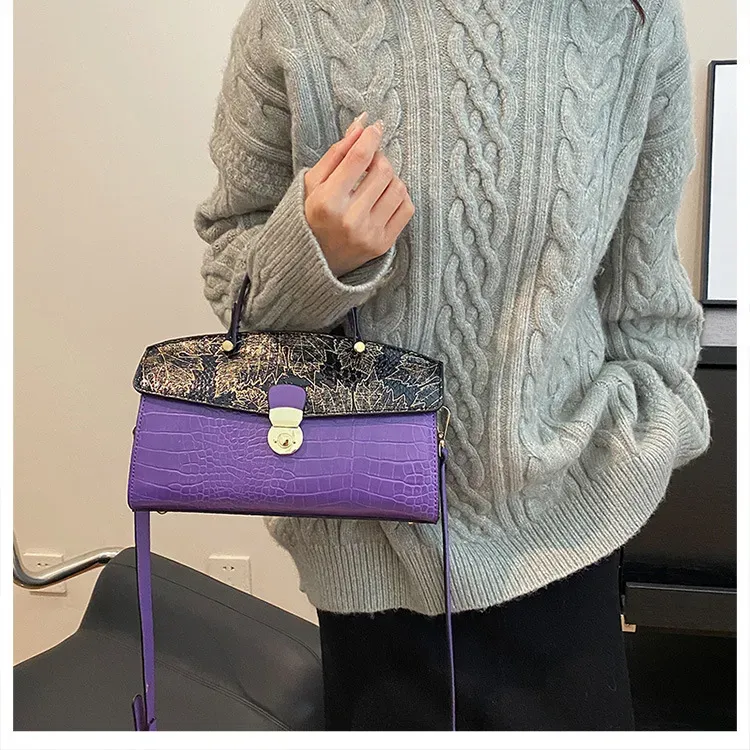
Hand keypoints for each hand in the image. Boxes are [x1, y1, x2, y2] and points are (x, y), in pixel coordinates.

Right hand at [303, 114, 414, 277]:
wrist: (314, 262)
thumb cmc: (312, 216)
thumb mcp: (313, 183)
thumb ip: (337, 152)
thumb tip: (362, 124)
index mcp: (327, 202)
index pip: (358, 158)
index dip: (370, 137)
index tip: (374, 128)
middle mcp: (350, 219)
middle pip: (383, 170)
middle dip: (379, 158)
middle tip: (370, 160)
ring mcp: (370, 234)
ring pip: (399, 188)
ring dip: (390, 177)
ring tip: (375, 181)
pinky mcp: (383, 244)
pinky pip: (407, 208)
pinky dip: (400, 196)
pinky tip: (384, 197)